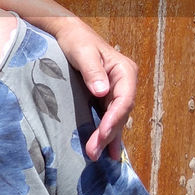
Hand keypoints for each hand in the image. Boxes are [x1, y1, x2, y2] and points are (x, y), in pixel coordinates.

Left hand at [53, 19, 138, 161]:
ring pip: (116, 119)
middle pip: (120, 114)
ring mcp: (116, 92)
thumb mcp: (83, 52)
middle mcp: (124, 84)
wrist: (69, 35)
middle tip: (94, 152)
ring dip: (108, 139)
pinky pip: (108, 118)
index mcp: (124, 72)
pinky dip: (107, 134)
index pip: (124, 100)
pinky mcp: (106, 99)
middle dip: (108, 134)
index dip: (114, 119)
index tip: (103, 134)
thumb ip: (92, 70)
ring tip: (101, 158)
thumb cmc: (76, 41)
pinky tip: (107, 151)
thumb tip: (102, 92)